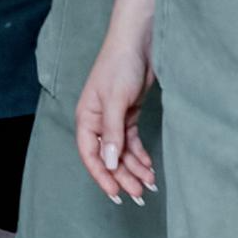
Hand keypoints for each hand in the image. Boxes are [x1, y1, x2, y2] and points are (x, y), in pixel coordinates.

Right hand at [75, 36, 157, 204]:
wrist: (138, 43)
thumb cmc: (120, 66)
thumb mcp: (115, 101)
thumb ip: (112, 133)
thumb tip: (108, 162)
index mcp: (87, 118)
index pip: (90, 154)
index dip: (101, 175)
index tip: (115, 193)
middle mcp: (98, 121)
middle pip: (108, 156)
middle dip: (123, 176)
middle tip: (138, 195)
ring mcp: (114, 119)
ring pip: (122, 151)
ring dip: (134, 168)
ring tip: (149, 184)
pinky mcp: (129, 114)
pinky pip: (132, 142)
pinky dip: (141, 155)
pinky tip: (150, 167)